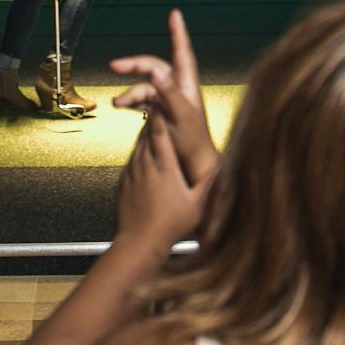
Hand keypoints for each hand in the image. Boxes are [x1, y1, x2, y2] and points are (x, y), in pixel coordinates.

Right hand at [110, 9, 219, 185]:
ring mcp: (169, 102)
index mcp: (187, 86)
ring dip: (129, 93)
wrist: (194, 169)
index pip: (182, 52)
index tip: (175, 14)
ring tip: (117, 103)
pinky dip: (131, 101)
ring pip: (144, 87)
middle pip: (154, 68)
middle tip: (114, 66)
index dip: (178, 33)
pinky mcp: (161, 115)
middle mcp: (178, 90)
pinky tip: (121, 106)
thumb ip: (169, 94)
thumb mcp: (180, 117)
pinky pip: (142, 101)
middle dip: (134, 65)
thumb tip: (156, 72)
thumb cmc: (193, 145)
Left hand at [116, 114, 205, 251]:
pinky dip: (137, 155)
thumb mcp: (197, 205)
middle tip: (157, 108)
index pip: (159, 132)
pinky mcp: (123, 184)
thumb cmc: (169, 226)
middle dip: (152, 121)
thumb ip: (208, 183)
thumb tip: (221, 167)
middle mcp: (145, 166)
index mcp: (164, 167)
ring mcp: (132, 174)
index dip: (160, 115)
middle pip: (146, 135)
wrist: (138, 242)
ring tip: (151, 128)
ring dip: (143, 137)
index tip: (162, 102)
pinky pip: (130, 162)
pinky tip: (142, 158)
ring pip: (136, 147)